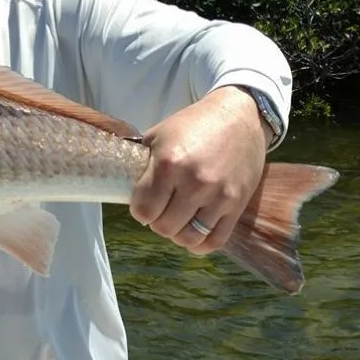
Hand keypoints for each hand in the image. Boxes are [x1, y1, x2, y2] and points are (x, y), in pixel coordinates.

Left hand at [129, 86, 272, 254]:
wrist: (238, 116)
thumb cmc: (193, 124)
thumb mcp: (158, 135)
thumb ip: (141, 163)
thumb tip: (120, 186)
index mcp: (169, 164)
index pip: (143, 210)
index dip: (139, 210)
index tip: (144, 203)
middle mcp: (194, 183)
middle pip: (164, 228)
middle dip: (157, 221)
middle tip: (161, 209)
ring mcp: (219, 196)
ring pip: (189, 238)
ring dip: (178, 233)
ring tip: (178, 219)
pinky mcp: (237, 204)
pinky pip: (215, 240)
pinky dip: (200, 243)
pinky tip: (194, 229)